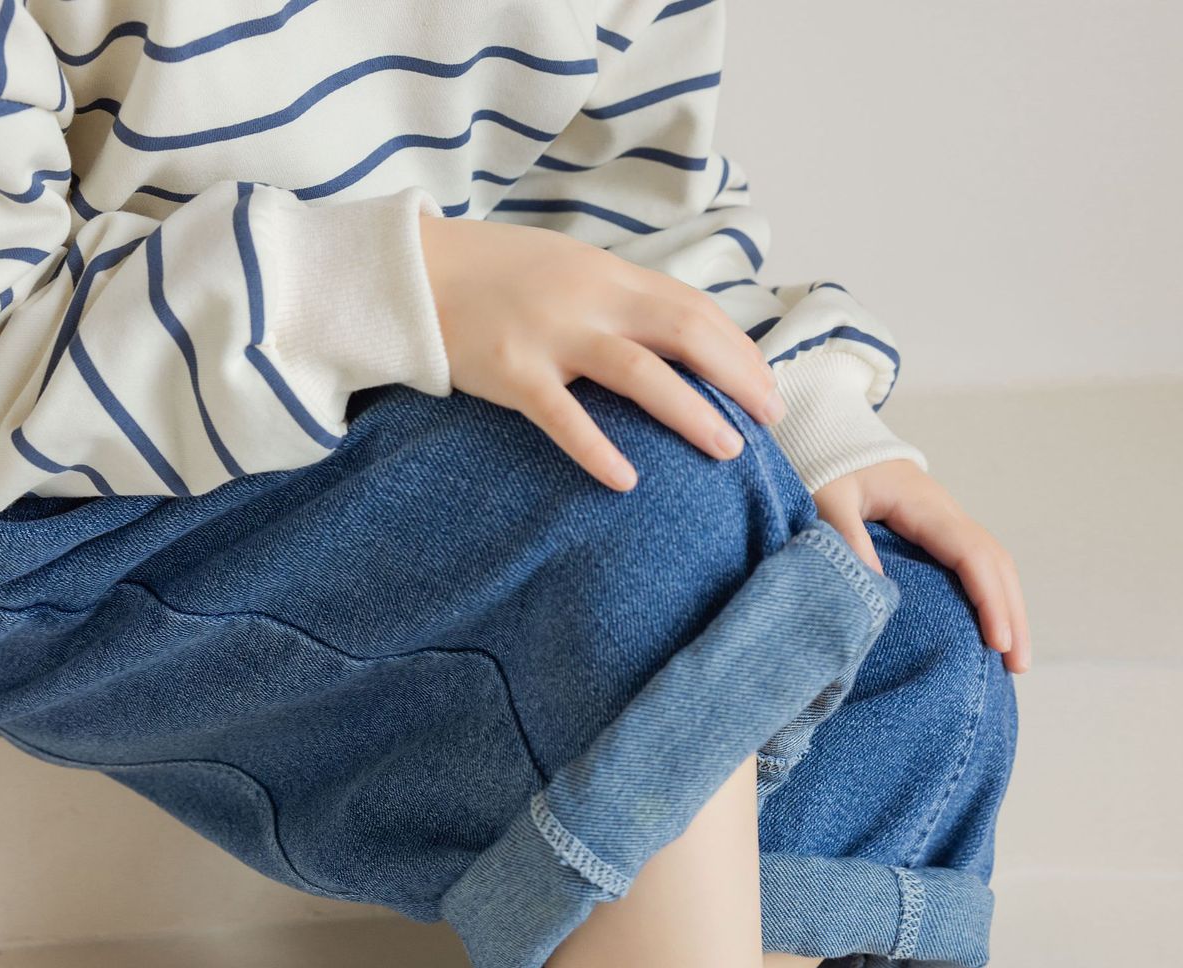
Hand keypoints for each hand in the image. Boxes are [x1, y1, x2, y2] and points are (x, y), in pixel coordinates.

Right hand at [419, 213, 785, 491]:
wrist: (412, 273)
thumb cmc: (495, 278)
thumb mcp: (567, 270)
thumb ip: (618, 300)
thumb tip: (676, 338)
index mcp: (607, 273)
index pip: (692, 307)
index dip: (738, 349)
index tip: (768, 388)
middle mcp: (588, 298)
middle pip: (683, 332)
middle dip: (736, 377)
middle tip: (770, 420)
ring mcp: (550, 335)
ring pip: (639, 372)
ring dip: (690, 412)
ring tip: (728, 450)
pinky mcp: (511, 373)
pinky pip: (563, 417)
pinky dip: (597, 449)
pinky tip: (628, 481)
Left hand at [813, 462, 1031, 672]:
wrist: (834, 440)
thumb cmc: (830, 468)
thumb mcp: (828, 496)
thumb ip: (845, 536)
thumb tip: (876, 586)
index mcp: (926, 506)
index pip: (972, 555)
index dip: (989, 600)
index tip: (996, 643)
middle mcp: (946, 513)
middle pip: (996, 563)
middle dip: (1012, 614)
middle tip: (1018, 667)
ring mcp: (946, 522)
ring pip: (994, 566)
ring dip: (1008, 610)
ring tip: (1013, 662)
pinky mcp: (938, 534)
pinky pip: (975, 567)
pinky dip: (990, 599)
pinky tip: (989, 632)